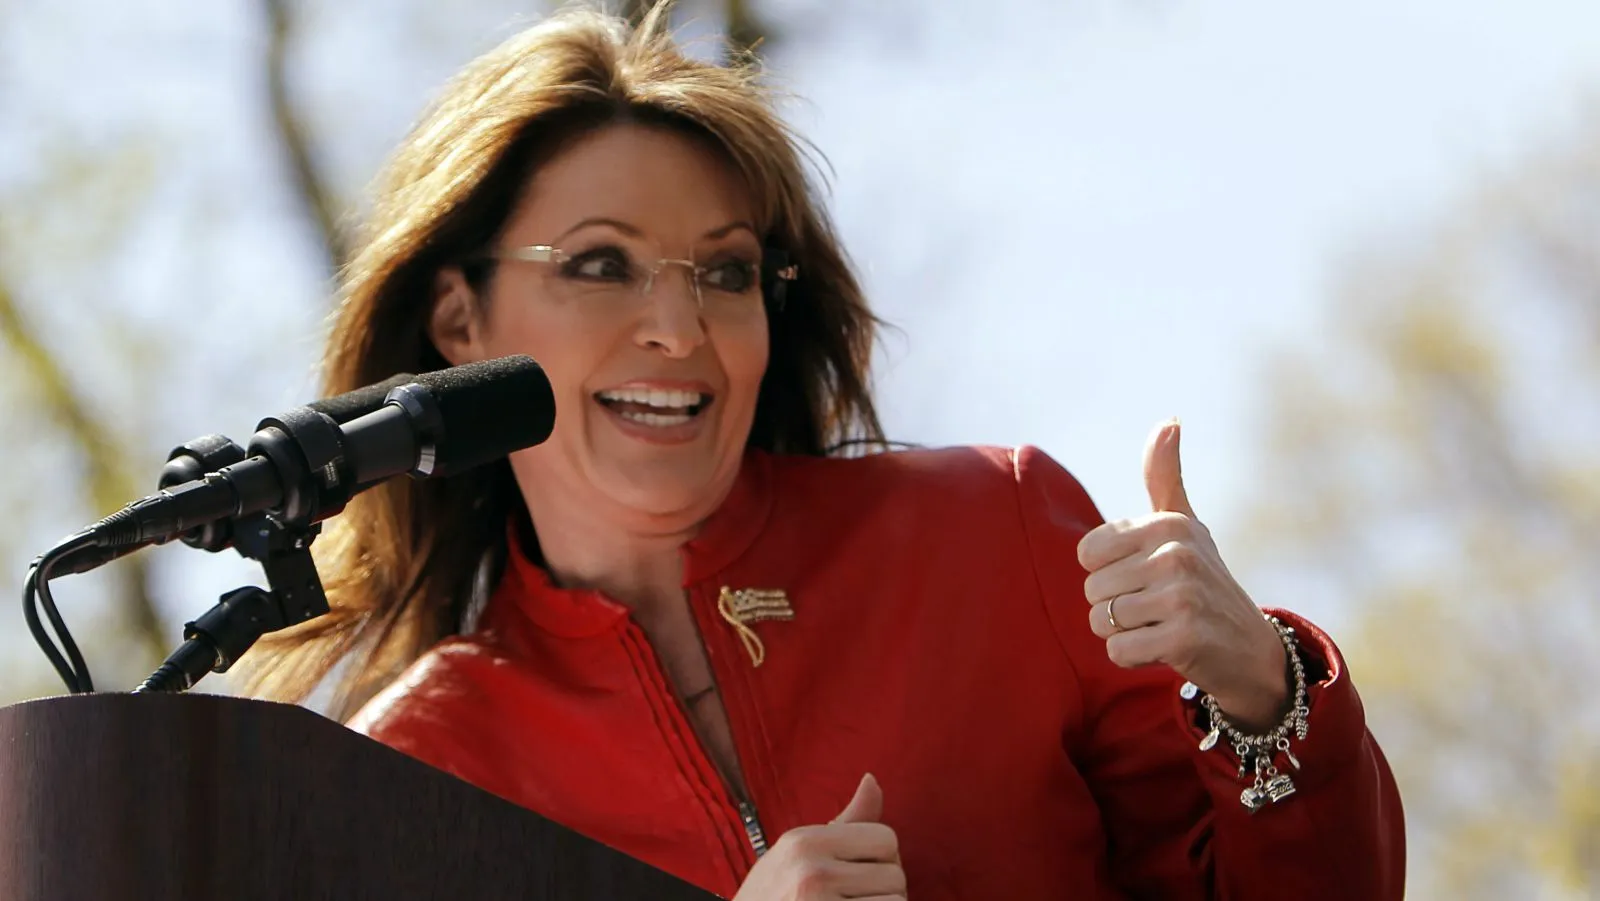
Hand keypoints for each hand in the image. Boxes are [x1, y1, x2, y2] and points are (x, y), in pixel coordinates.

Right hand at [733, 773, 905, 900]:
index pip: (886, 838)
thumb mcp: (798, 854)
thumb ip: (845, 822)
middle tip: (848, 899)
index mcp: (803, 842)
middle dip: (881, 891)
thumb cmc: (775, 897)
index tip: (854, 876)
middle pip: (895, 874)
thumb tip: (873, 779)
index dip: (879, 860)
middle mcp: (811, 872)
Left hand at [1076, 419, 1287, 729]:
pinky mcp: (1183, 638)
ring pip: (1101, 621)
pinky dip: (1133, 657)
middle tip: (1155, 608)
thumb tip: (1169, 421)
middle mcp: (1177, 553)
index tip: (1142, 577)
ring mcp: (1182, 595)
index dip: (1106, 573)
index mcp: (1169, 523)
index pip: (1087, 553)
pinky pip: (1118, 651)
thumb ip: (1164, 477)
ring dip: (1123, 633)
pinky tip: (1164, 649)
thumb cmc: (1203, 581)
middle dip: (1115, 607)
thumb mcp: (1185, 525)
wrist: (1250, 649)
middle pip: (1092, 589)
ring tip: (1160, 626)